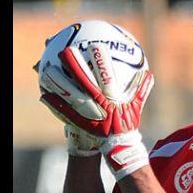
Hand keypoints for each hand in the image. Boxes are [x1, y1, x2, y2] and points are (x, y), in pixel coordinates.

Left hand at [39, 42, 153, 179]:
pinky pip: (65, 112)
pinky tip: (44, 96)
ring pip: (71, 95)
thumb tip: (149, 73)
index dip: (102, 62)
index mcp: (112, 99)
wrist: (120, 146)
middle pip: (84, 82)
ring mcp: (88, 114)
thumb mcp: (137, 106)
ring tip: (46, 70)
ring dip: (59, 83)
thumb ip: (142, 89)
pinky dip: (55, 104)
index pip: (106, 77)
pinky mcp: (79, 122)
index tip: (96, 46)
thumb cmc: (128, 124)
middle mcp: (99, 105)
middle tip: (65, 51)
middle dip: (75, 66)